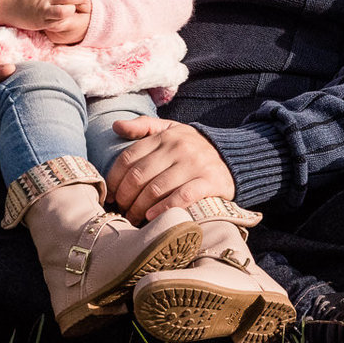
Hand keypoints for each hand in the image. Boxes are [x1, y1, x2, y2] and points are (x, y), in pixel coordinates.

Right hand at [0, 0, 90, 41]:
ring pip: (62, 22)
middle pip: (68, 12)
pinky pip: (53, 25)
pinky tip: (55, 14)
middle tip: (74, 3)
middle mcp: (45, 10)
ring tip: (64, 8)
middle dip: (75, 8)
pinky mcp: (38, 26)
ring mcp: (42, 20)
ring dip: (67, 16)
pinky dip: (58, 20)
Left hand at [105, 116, 235, 223]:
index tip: (111, 195)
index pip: (129, 158)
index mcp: (165, 136)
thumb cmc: (193, 147)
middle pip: (139, 176)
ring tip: (134, 217)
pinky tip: (152, 217)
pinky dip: (163, 208)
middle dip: (125, 197)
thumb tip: (116, 125)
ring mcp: (194, 164)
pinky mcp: (209, 182)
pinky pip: (182, 197)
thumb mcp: (170, 130)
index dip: (114, 179)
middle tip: (122, 209)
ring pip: (156, 189)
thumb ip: (143, 126)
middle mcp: (178, 148)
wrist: (232, 157)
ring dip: (139, 208)